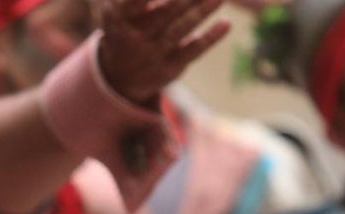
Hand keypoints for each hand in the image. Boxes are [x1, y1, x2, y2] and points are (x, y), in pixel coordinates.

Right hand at [98, 0, 229, 104]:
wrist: (119, 76)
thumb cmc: (126, 25)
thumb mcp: (121, 6)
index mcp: (119, 16)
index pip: (136, 1)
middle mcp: (133, 37)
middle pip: (164, 12)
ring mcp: (150, 54)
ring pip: (179, 30)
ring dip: (201, 12)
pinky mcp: (167, 69)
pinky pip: (191, 51)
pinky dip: (209, 38)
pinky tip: (225, 23)